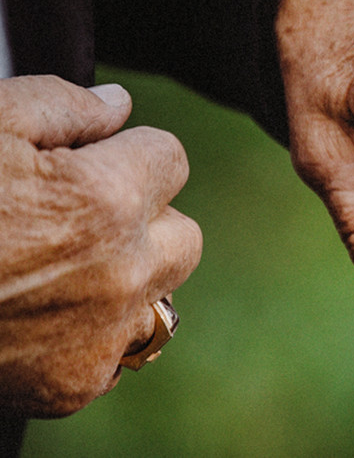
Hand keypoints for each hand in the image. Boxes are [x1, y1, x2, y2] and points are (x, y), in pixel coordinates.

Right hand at [0, 77, 200, 417]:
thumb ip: (62, 105)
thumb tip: (118, 106)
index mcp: (105, 203)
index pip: (170, 159)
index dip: (124, 153)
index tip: (83, 161)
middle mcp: (121, 276)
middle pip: (181, 233)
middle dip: (142, 218)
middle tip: (73, 216)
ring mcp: (99, 338)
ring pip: (159, 297)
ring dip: (126, 279)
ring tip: (55, 268)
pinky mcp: (69, 386)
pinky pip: (115, 351)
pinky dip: (88, 335)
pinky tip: (32, 315)